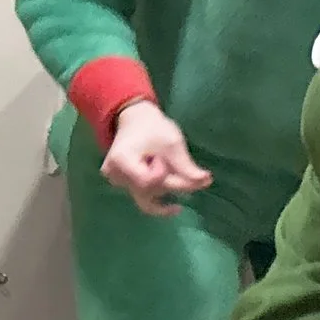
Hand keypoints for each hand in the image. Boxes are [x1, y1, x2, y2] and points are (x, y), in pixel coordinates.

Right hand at [102, 101, 212, 216]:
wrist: (135, 120)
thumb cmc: (154, 128)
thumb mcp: (173, 143)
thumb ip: (186, 166)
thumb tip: (205, 181)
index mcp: (121, 160)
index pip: (149, 182)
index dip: (167, 176)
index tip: (173, 161)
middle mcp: (114, 174)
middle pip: (149, 191)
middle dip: (174, 184)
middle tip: (197, 176)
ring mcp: (116, 181)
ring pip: (148, 198)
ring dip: (167, 188)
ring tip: (174, 171)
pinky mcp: (122, 184)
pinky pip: (143, 197)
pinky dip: (160, 195)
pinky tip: (175, 199)